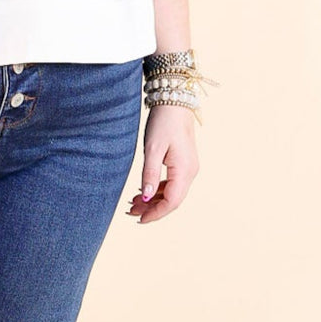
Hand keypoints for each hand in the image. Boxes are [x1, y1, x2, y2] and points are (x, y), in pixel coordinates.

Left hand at [125, 103, 199, 224]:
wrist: (175, 101)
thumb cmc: (163, 122)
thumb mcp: (152, 149)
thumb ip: (149, 175)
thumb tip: (145, 197)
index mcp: (184, 171)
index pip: (171, 202)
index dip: (155, 214)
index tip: (138, 220)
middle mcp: (191, 172)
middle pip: (172, 200)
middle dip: (152, 209)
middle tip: (130, 212)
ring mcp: (189, 168)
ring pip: (172, 193)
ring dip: (153, 200)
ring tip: (132, 203)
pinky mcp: (184, 163)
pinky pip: (173, 183)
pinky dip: (158, 190)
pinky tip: (143, 191)